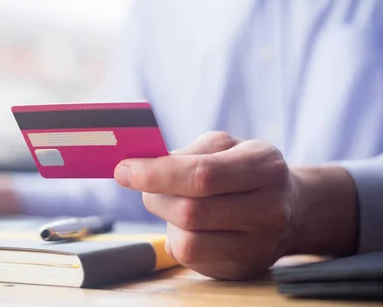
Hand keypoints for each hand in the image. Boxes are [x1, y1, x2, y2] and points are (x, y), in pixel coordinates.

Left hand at [114, 131, 357, 279]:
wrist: (290, 207)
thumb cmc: (244, 169)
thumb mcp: (224, 146)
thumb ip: (188, 153)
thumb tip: (144, 165)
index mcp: (265, 166)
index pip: (202, 175)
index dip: (156, 174)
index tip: (124, 170)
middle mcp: (269, 209)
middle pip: (191, 211)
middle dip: (155, 196)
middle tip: (142, 183)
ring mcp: (260, 245)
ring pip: (188, 241)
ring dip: (163, 220)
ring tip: (169, 202)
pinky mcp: (243, 268)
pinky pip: (192, 259)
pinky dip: (176, 239)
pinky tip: (185, 225)